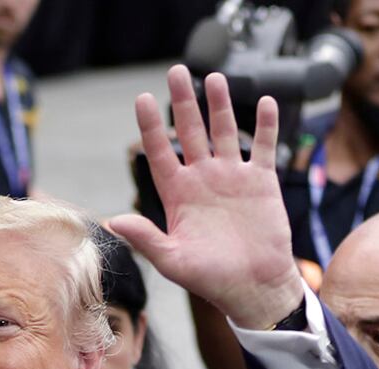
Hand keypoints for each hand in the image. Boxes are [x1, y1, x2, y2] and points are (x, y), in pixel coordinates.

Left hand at [107, 66, 304, 329]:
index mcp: (177, 195)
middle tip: (176, 71)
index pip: (160, 153)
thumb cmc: (210, 279)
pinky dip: (265, 125)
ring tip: (213, 77)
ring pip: (223, 131)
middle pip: (190, 132)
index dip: (151, 126)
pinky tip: (264, 101)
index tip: (143, 99)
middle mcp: (202, 180)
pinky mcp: (261, 182)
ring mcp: (232, 178)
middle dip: (183, 102)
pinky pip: (262, 146)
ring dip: (219, 105)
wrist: (253, 287)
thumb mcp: (172, 261)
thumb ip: (145, 238)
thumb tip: (113, 221)